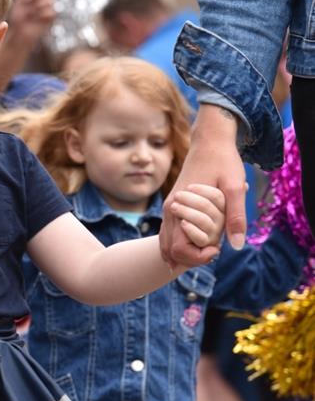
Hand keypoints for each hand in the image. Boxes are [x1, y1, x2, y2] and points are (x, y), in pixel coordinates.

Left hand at [8, 0, 56, 39]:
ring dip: (36, 6)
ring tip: (29, 13)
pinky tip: (34, 18)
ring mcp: (49, 7)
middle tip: (27, 1)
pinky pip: (50, 11)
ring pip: (48, 0)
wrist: (19, 32)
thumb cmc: (19, 16)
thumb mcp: (21, 0)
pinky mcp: (51, 17)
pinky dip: (40, 15)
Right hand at [159, 105, 245, 265]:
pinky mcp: (173, 206)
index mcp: (181, 209)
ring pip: (165, 243)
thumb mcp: (235, 188)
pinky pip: (167, 233)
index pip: (179, 249)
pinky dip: (176, 245)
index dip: (198, 256)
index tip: (217, 249)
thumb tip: (235, 246)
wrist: (209, 141)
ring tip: (203, 254)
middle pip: (170, 250)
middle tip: (213, 253)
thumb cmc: (223, 162)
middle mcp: (170, 211)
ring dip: (183, 253)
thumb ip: (235, 217)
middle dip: (190, 258)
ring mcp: (169, 208)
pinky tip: (188, 249)